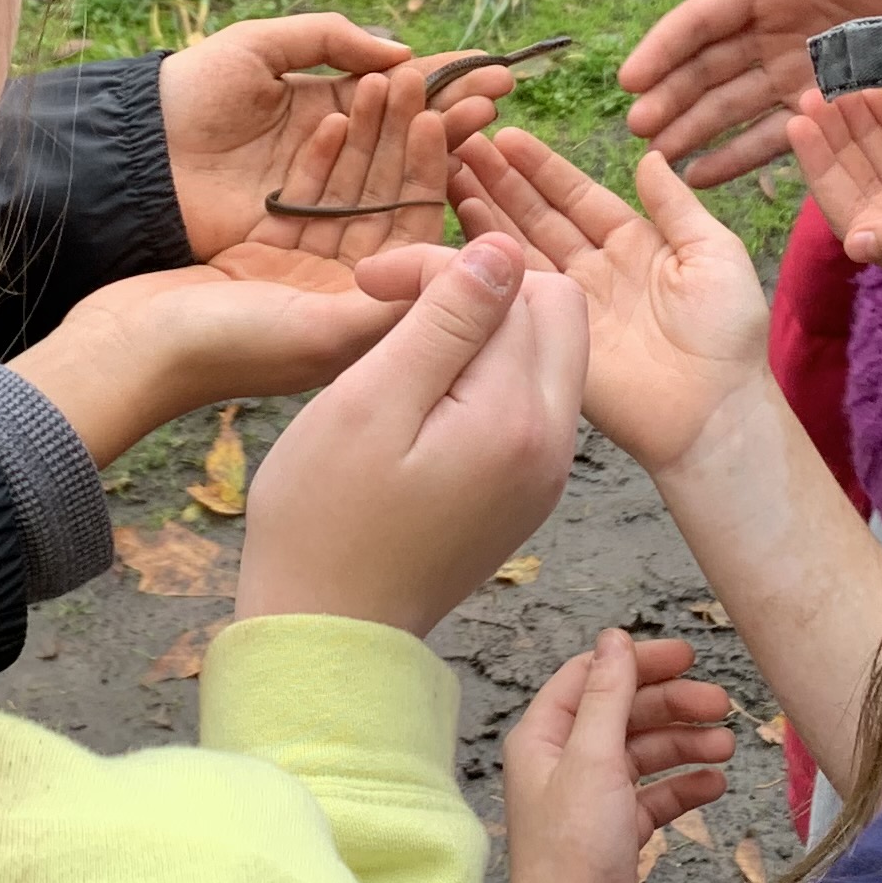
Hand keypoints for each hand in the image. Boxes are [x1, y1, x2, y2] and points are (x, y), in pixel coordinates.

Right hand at [11, 69, 459, 454]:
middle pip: (387, 208)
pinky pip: (305, 199)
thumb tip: (479, 273)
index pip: (418, 234)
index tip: (445, 114)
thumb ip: (395, 303)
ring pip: (348, 196)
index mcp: (368, 321)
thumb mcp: (320, 330)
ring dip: (364, 140)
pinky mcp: (264, 259)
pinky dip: (318, 159)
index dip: (432, 171)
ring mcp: (305, 279)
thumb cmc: (221, 349)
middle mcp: (346, 300)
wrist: (123, 352)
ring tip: (379, 80)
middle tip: (419, 80)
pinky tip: (332, 116)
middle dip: (403, 144)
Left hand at [159, 14, 507, 259]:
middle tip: (499, 101)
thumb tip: (401, 54)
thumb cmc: (188, 92)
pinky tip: (438, 169)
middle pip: (405, 135)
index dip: (442, 80)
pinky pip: (366, 215)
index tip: (490, 71)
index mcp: (319, 104)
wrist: (136, 156)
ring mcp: (323, 197)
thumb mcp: (259, 45)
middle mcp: (331, 154)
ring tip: (478, 125)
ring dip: (437, 147)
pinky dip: (403, 191)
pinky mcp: (309, 237)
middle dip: (453, 113)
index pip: (395, 92)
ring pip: (394, 172)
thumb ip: (328, 39)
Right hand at [235, 236, 586, 635]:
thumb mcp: (373, 402)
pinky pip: (529, 401)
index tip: (371, 283)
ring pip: (545, 354)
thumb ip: (446, 321)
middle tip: (392, 302)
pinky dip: (486, 375)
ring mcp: (546, 473)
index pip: (517, 285)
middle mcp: (554, 445)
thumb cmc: (326, 519)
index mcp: (518, 418)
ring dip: (483, 330)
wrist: (330, 633)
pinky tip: (422, 392)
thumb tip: (504, 249)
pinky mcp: (528, 491)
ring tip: (401, 347)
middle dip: (481, 288)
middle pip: (554, 312)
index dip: (444, 266)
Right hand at [449, 129, 770, 472]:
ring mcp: (570, 304)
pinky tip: (459, 229)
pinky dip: (486, 262)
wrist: (713, 411)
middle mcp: (596, 269)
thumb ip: (677, 206)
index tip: (506, 137)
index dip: (542, 168)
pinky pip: (514, 293)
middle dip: (501, 182)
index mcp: (636, 244)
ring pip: (519, 248)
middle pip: (539, 216)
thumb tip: (651, 155)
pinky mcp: (552, 337)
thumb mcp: (715, 254)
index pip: (579, 196)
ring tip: (449, 175)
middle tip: (462, 145)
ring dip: (485, 212)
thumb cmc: (727, 334)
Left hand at [500, 630, 735, 882]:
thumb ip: (606, 695)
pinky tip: (714, 785)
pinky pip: (654, 796)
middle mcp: (563, 763)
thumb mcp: (592, 758)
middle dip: (673, 707)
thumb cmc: (575, 849)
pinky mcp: (615, 833)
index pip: (592, 678)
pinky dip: (683, 787)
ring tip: (726, 748)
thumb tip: (614, 639)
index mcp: (544, 738)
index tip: (686, 657)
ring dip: (685, 746)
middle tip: (721, 705)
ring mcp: (591, 799)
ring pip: (644, 755)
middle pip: (624, 714)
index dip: (638, 663)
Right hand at [617, 0, 881, 183]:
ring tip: (657, 157)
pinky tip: (701, 175)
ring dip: (693, 130)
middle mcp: (778, 32)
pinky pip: (775, 138)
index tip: (631, 77)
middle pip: (709, 68)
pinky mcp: (830, 111)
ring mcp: (801, 75)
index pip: (705, 19)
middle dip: (671, 97)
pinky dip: (737, 157)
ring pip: (732, 107)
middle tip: (638, 126)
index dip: (665, 46)